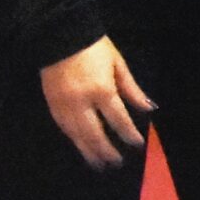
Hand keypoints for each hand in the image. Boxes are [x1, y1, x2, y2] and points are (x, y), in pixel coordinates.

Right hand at [39, 38, 154, 170]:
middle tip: (117, 163)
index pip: (118, 119)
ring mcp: (64, 105)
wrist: (58, 34)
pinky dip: (74, 140)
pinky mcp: (51, 105)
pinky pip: (64, 128)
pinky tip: (81, 147)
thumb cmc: (94, 47)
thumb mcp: (117, 64)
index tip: (136, 144)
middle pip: (95, 133)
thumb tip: (148, 108)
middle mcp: (81, 102)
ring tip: (99, 165)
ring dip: (89, 151)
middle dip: (106, 150)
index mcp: (101, 89)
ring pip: (77, 135)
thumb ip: (131, 89)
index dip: (128, 133)